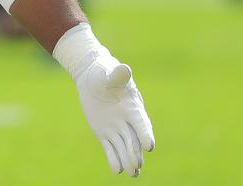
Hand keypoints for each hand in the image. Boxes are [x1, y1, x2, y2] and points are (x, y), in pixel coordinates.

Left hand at [73, 51, 154, 176]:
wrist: (92, 78)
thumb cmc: (105, 72)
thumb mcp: (110, 73)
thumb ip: (117, 75)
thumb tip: (124, 69)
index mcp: (133, 107)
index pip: (141, 123)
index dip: (145, 133)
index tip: (150, 146)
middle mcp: (127, 121)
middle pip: (133, 140)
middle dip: (135, 153)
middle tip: (136, 166)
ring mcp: (116, 128)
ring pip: (124, 147)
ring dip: (128, 160)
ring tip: (132, 173)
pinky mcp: (104, 133)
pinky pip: (110, 148)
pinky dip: (113, 158)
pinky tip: (115, 170)